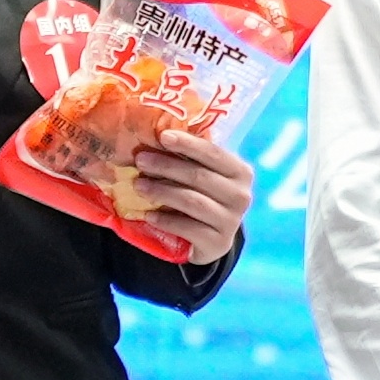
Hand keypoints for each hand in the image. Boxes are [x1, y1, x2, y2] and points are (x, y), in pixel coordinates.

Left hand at [122, 128, 253, 264]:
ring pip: (192, 201)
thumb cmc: (205, 197)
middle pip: (199, 176)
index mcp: (240, 172)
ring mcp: (231, 221)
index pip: (213, 152)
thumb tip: (158, 137)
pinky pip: (187, 228)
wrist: (212, 239)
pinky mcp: (218, 243)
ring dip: (161, 192)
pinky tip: (148, 214)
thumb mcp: (204, 176)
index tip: (162, 136)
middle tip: (141, 161)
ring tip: (138, 186)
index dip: (187, 143)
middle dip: (166, 166)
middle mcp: (241, 196)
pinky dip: (165, 220)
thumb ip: (190, 159)